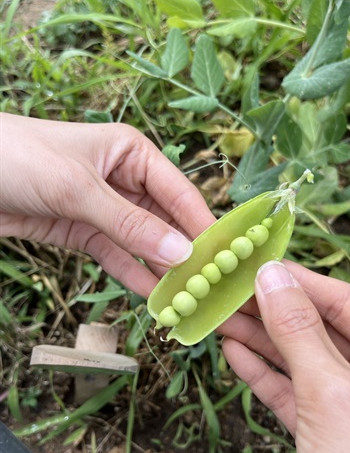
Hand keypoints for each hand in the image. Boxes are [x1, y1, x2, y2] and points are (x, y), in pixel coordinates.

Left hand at [0, 114, 214, 295]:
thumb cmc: (19, 158)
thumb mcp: (79, 188)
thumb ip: (131, 224)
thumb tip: (182, 254)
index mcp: (132, 153)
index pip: (179, 193)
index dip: (202, 226)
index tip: (226, 257)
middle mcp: (124, 179)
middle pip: (165, 221)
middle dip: (185, 254)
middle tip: (208, 286)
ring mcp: (104, 208)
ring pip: (142, 243)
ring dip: (161, 270)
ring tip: (185, 299)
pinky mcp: (83, 231)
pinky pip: (116, 256)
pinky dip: (132, 275)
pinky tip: (152, 296)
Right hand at [222, 260, 349, 452]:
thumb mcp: (333, 394)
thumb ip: (300, 331)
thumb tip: (270, 275)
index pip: (345, 302)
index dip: (299, 281)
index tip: (257, 266)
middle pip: (317, 327)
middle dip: (271, 310)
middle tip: (229, 291)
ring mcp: (348, 405)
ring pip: (298, 358)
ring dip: (258, 338)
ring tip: (220, 317)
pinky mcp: (322, 431)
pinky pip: (288, 390)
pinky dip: (260, 371)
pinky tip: (233, 351)